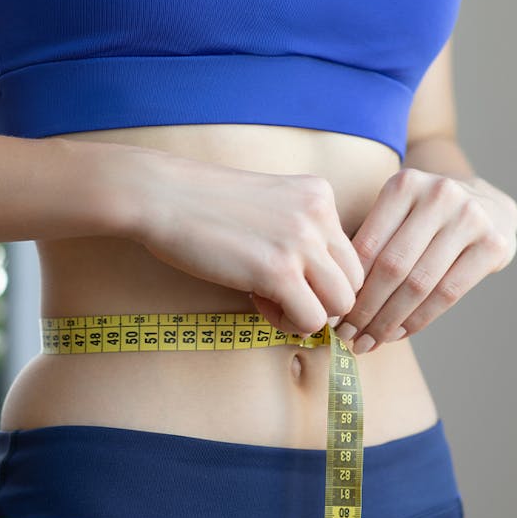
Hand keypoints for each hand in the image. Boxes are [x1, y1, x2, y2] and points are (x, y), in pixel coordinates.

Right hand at [118, 145, 363, 335]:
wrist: (162, 196)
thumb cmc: (203, 205)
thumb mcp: (267, 205)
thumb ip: (298, 233)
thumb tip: (317, 286)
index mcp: (319, 194)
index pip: (350, 255)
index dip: (320, 276)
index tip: (283, 274)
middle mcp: (319, 214)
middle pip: (354, 281)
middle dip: (320, 298)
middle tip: (278, 293)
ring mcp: (301, 242)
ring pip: (342, 304)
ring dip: (308, 313)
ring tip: (269, 300)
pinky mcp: (278, 271)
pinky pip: (311, 319)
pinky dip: (288, 323)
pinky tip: (257, 302)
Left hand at [334, 168, 516, 353]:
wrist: (487, 206)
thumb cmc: (421, 219)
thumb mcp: (393, 215)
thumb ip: (366, 245)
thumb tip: (327, 298)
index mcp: (404, 185)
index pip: (368, 246)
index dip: (347, 286)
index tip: (330, 315)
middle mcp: (439, 195)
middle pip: (393, 267)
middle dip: (365, 308)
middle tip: (346, 335)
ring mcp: (471, 218)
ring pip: (419, 284)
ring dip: (389, 321)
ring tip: (368, 341)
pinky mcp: (494, 244)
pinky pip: (447, 293)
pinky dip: (418, 319)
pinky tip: (398, 333)